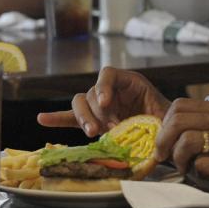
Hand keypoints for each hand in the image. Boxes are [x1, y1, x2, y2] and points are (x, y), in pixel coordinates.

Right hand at [36, 67, 170, 136]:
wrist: (164, 131)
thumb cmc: (166, 120)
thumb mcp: (164, 114)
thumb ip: (157, 118)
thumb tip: (155, 129)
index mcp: (128, 82)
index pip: (108, 74)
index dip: (104, 86)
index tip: (107, 103)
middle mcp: (110, 90)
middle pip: (92, 92)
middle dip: (97, 111)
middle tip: (108, 128)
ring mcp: (98, 105)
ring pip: (80, 104)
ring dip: (83, 118)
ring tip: (92, 133)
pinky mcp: (91, 120)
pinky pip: (70, 117)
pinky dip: (57, 118)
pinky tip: (42, 119)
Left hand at [154, 98, 208, 193]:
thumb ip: (206, 125)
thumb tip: (172, 134)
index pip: (179, 105)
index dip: (165, 123)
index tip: (165, 140)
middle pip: (177, 121)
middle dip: (163, 141)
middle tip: (164, 156)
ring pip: (187, 142)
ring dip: (179, 159)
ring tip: (186, 168)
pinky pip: (203, 165)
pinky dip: (198, 174)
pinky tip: (206, 176)